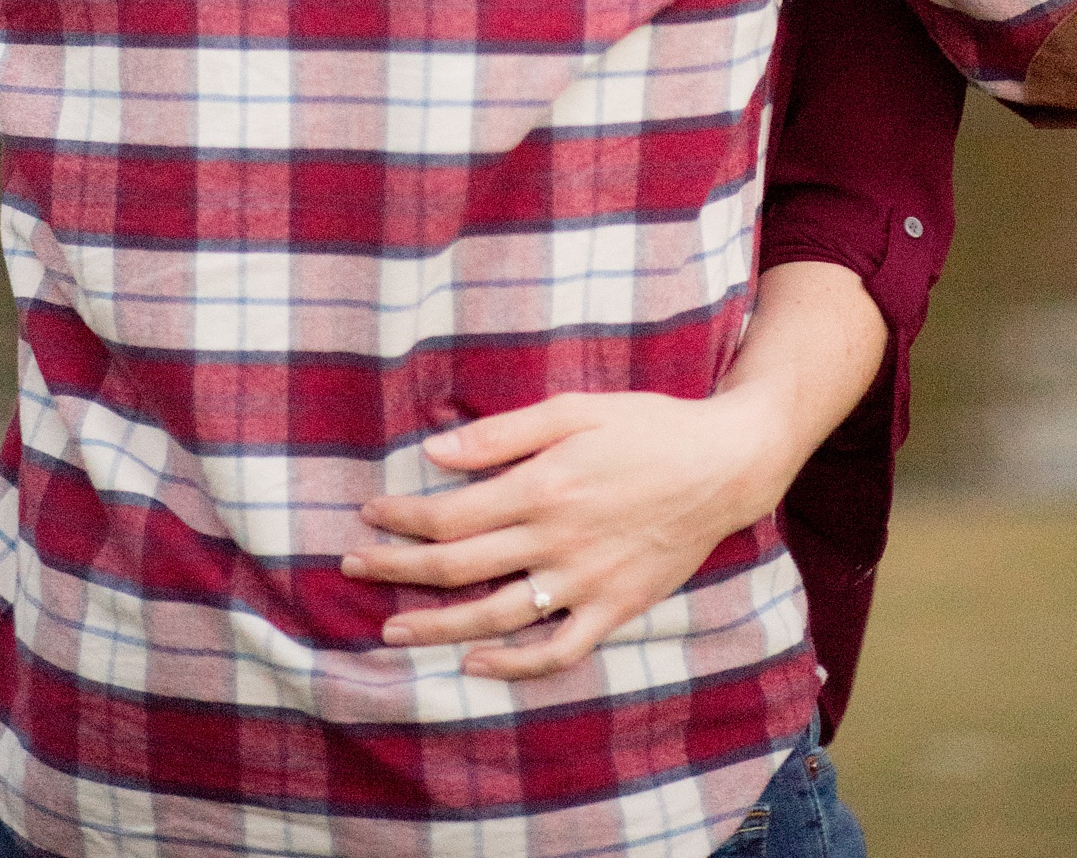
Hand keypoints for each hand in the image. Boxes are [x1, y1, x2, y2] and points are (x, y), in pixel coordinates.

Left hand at [340, 387, 789, 681]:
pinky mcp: (614, 609)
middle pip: (459, 568)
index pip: (450, 515)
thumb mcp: (573, 409)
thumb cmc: (645, 426)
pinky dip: (512, 666)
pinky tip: (475, 664)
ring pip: (496, 618)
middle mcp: (557, 540)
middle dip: (398, 569)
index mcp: (542, 486)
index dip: (401, 519)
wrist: (722, 466)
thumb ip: (502, 434)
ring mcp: (586, 582)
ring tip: (393, 629)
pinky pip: (556, 651)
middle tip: (354, 567)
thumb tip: (434, 452)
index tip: (369, 514)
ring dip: (437, 627)